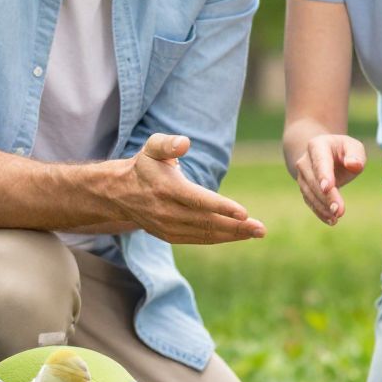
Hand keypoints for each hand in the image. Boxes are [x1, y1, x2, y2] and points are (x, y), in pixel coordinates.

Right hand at [115, 133, 266, 243]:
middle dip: (236, 227)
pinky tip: (238, 235)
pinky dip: (220, 238)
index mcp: (166, 189)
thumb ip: (168, 143)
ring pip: (205, 234)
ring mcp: (168, 227)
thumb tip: (185, 142)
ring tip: (257, 233)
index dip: (221, 207)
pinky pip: (199, 239)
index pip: (197, 200)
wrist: (120, 193)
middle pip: (206, 222)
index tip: (244, 213)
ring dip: (233, 235)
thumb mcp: (152, 147)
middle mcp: (167, 211)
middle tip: (261, 229)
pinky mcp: (170, 236)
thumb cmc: (145, 165)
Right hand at [292, 133, 365, 224]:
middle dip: (326, 197)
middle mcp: (305, 161)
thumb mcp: (354, 148)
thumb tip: (353, 165)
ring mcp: (302, 175)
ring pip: (309, 193)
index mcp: (317, 145)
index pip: (320, 161)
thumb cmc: (343, 151)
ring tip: (336, 218)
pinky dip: (320, 212)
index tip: (328, 188)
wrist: (325, 154)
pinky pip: (310, 202)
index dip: (323, 174)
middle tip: (339, 211)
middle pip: (314, 180)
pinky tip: (331, 220)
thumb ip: (356, 155)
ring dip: (322, 207)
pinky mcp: (304, 188)